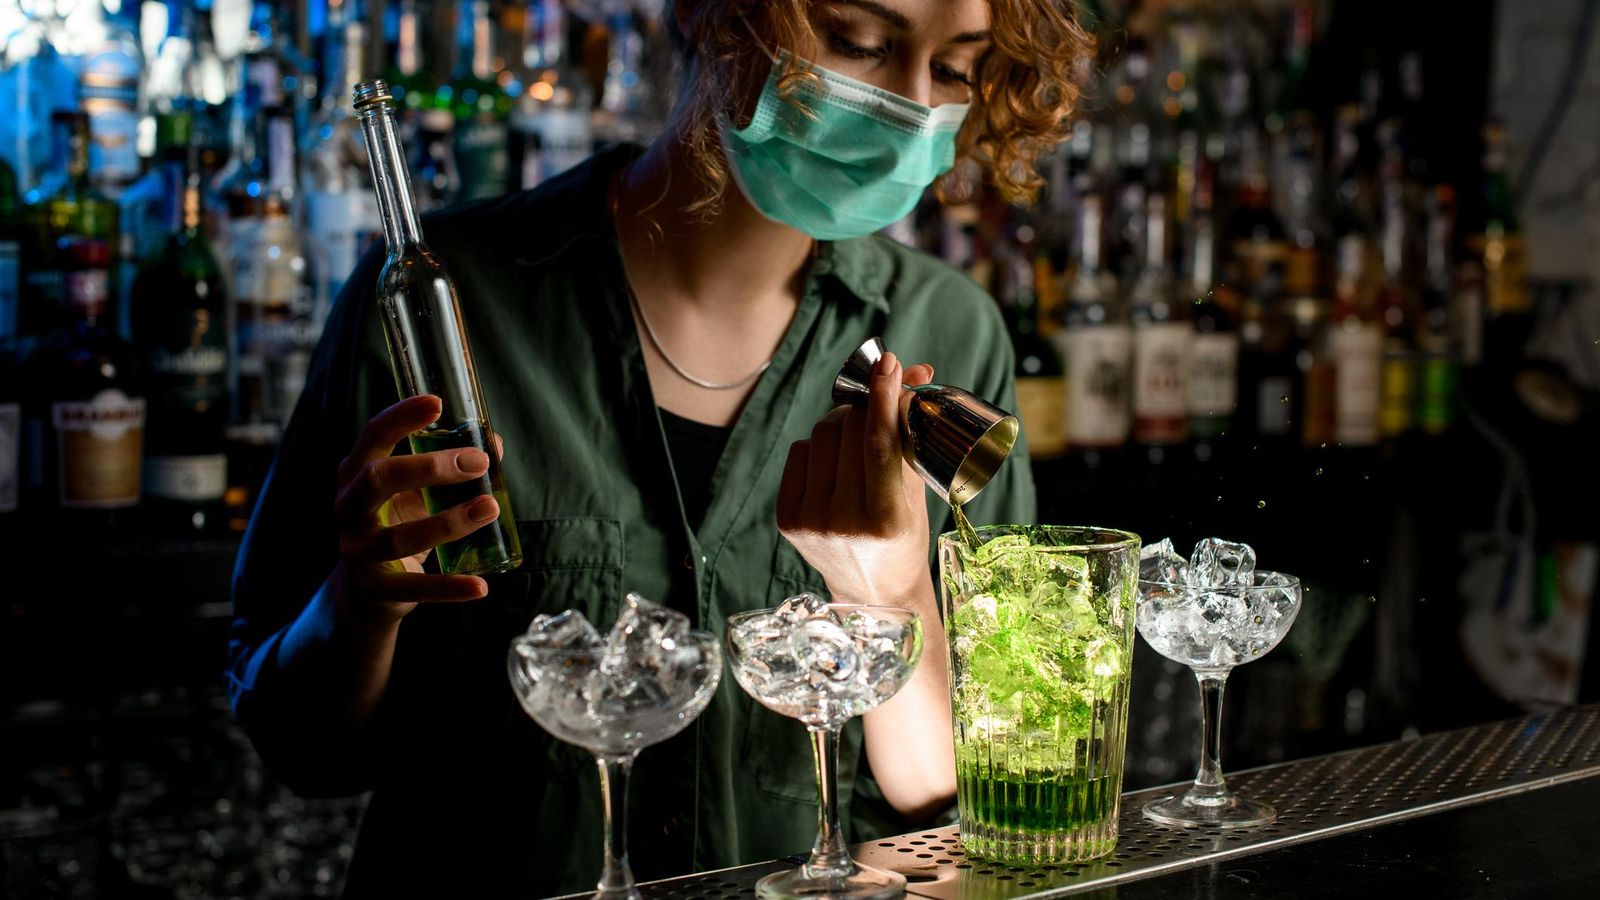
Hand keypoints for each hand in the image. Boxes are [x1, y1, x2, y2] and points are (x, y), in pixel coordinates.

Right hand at [329, 395, 502, 630]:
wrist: (366, 590)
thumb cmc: (396, 522)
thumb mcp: (417, 491)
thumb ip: (451, 467)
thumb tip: (494, 445)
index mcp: (356, 472)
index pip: (373, 436)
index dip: (401, 417)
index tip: (437, 402)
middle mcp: (348, 507)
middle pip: (378, 479)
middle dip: (430, 468)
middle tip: (478, 461)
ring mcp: (357, 550)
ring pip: (399, 536)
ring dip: (449, 522)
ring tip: (490, 508)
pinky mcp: (374, 589)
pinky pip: (414, 587)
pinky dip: (450, 588)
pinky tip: (481, 586)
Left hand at [776, 351, 934, 605]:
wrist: (871, 592)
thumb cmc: (904, 537)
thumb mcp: (918, 492)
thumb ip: (912, 433)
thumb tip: (917, 370)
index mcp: (886, 519)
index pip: (879, 444)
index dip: (882, 398)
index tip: (888, 364)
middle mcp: (844, 522)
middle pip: (847, 432)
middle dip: (865, 408)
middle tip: (877, 406)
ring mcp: (810, 522)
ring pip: (820, 436)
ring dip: (840, 423)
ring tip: (857, 437)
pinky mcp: (787, 519)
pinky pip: (799, 453)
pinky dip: (817, 445)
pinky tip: (833, 459)